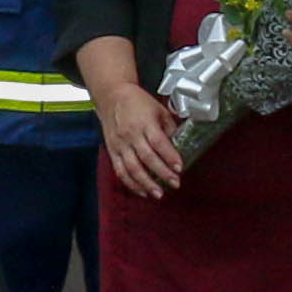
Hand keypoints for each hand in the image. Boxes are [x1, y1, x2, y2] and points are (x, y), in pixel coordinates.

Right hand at [88, 65, 183, 198]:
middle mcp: (131, 135)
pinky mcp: (112, 151)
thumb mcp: (158, 109)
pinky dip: (131, 184)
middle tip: (175, 183)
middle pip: (147, 158)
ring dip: (146, 183)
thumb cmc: (137, 102)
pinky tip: (142, 191)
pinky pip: (120, 171)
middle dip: (162, 173)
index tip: (180, 167)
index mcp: (144, 123)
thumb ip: (169, 127)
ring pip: (132, 168)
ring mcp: (120, 144)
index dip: (169, 156)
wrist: (112, 97)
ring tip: (159, 194)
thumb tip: (178, 146)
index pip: (158, 142)